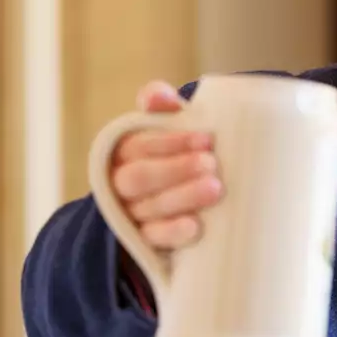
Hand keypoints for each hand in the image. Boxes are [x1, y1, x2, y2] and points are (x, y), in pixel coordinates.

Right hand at [110, 80, 222, 249]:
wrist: (174, 199)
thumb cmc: (174, 153)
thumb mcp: (167, 128)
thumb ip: (161, 107)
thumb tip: (158, 96)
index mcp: (124, 152)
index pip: (138, 145)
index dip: (171, 141)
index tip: (207, 139)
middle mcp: (121, 183)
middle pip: (138, 177)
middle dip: (175, 169)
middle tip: (211, 163)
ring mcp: (131, 214)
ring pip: (148, 207)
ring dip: (181, 197)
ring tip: (215, 189)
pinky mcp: (144, 241)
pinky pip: (153, 238)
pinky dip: (173, 232)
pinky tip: (196, 227)